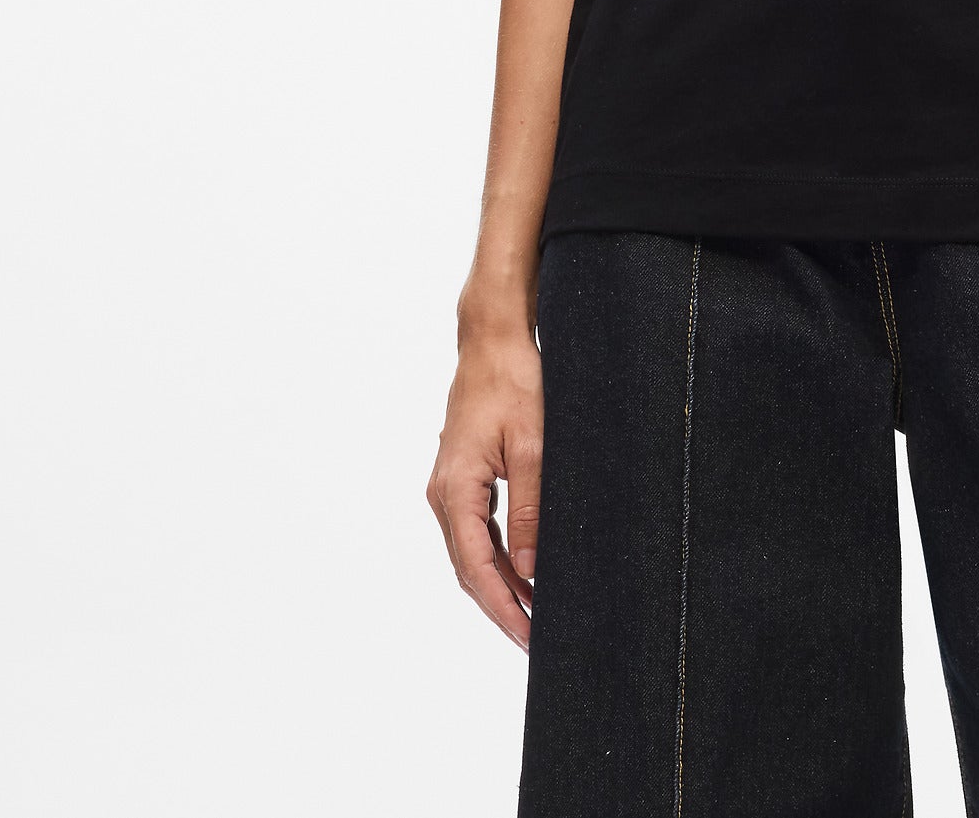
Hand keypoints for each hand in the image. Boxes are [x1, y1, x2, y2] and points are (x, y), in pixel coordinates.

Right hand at [426, 322, 545, 649]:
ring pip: (472, 551)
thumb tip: (531, 569)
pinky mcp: (462, 476)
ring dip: (500, 583)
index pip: (477, 568)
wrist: (492, 339)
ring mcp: (450, 485)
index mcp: (455, 489)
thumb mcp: (533, 446)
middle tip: (534, 640)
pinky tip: (524, 570)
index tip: (527, 637)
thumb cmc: (514, 382)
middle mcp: (443, 492)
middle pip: (469, 568)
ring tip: (534, 613)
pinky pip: (477, 528)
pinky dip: (499, 555)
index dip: (502, 608)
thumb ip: (530, 509)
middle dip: (501, 606)